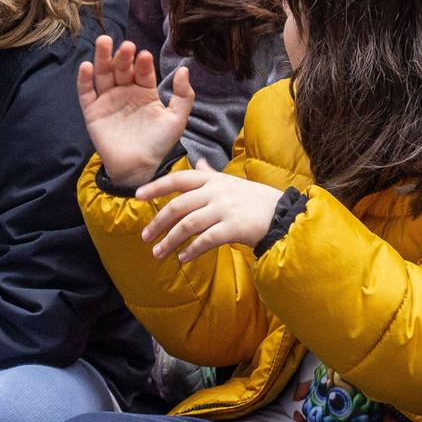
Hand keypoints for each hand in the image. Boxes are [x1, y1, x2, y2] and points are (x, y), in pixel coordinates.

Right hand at [76, 35, 193, 190]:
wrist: (139, 168)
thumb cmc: (159, 144)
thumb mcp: (176, 119)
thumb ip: (183, 95)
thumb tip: (184, 69)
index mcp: (144, 91)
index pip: (142, 71)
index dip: (143, 63)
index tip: (144, 56)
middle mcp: (125, 92)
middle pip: (121, 68)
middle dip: (122, 56)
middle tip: (126, 46)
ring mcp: (108, 100)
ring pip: (103, 74)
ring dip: (103, 58)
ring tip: (104, 42)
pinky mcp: (92, 111)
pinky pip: (86, 93)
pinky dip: (84, 80)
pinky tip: (87, 66)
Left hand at [136, 165, 284, 261]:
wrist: (284, 215)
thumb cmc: (256, 199)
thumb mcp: (232, 181)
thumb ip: (212, 174)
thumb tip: (199, 162)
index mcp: (213, 179)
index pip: (178, 179)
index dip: (156, 186)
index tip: (137, 195)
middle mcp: (216, 191)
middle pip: (178, 205)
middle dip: (158, 222)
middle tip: (145, 236)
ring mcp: (225, 209)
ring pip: (188, 225)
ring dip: (170, 240)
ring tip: (158, 253)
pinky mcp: (234, 227)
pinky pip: (205, 240)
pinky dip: (191, 250)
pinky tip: (183, 258)